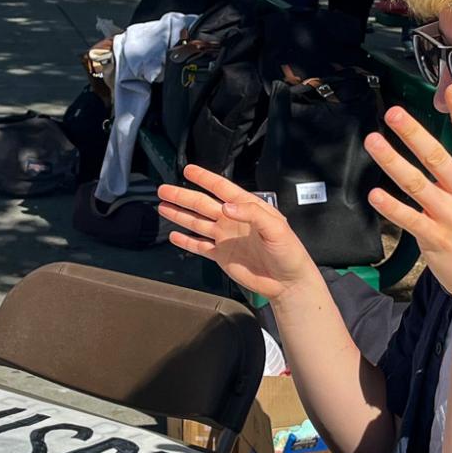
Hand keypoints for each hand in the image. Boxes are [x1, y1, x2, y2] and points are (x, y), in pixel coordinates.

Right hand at [158, 164, 322, 301]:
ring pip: (196, 223)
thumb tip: (225, 207)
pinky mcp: (222, 256)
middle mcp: (232, 220)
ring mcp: (225, 238)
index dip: (204, 178)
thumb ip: (251, 213)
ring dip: (179, 214)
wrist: (287, 282)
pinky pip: (200, 246)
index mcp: (246, 208)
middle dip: (182, 196)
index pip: (221, 188)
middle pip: (202, 204)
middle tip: (163, 189)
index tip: (188, 170)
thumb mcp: (276, 228)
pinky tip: (174, 235)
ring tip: (162, 206)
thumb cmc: (289, 252)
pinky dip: (186, 241)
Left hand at [363, 85, 451, 310]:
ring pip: (417, 184)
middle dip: (415, 133)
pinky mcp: (435, 240)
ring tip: (373, 142)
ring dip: (393, 162)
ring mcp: (451, 218)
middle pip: (438, 158)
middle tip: (394, 113)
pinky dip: (391, 207)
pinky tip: (374, 194)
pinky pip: (410, 219)